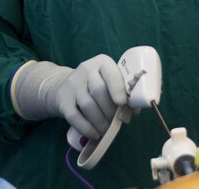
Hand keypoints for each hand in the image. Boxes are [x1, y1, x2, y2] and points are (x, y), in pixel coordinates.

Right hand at [10, 56, 128, 140]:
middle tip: (117, 122)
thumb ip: (123, 93)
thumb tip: (135, 109)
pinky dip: (86, 128)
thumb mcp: (108, 82)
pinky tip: (95, 134)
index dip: (117, 88)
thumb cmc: (95, 85)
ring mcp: (72, 85)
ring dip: (100, 121)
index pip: (110, 73)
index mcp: (102, 63)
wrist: (63, 86)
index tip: (122, 103)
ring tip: (107, 131)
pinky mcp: (63, 101)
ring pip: (88, 105)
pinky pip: (74, 116)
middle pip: (99, 90)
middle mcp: (86, 70)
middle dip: (110, 110)